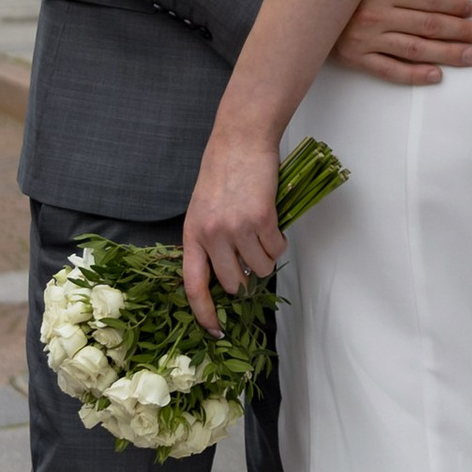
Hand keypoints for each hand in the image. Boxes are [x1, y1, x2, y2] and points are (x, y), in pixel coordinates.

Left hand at [181, 116, 285, 328]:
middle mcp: (212, 235)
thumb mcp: (203, 210)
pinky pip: (276, 249)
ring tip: (262, 233)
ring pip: (260, 268)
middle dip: (247, 278)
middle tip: (253, 259)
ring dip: (266, 257)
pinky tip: (273, 223)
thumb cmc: (223, 172)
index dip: (204, 313)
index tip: (214, 331)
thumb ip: (209, 241)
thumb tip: (229, 273)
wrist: (240, 140)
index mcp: (192, 234)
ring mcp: (237, 228)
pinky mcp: (262, 219)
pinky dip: (279, 241)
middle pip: (234, 283)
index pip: (194, 286)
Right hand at [331, 0, 471, 84]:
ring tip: (471, 56)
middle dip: (461, 31)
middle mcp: (376, 15)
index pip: (429, 0)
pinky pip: (389, 71)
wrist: (301, 1)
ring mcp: (365, 40)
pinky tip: (436, 75)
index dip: (454, 5)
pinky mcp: (355, 59)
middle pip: (429, 26)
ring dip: (447, 54)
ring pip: (415, 50)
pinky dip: (414, 75)